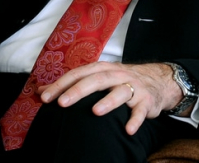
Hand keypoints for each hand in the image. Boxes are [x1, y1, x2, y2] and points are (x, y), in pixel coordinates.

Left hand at [38, 61, 183, 135]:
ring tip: (95, 112)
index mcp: (102, 69)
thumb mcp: (97, 76)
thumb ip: (71, 83)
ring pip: (121, 91)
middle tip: (62, 103)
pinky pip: (141, 111)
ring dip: (108, 101)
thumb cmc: (120, 80)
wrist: (157, 80)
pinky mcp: (147, 101)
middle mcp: (117, 74)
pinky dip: (135, 119)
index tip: (45, 97)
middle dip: (78, 91)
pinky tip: (128, 130)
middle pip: (96, 80)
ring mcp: (133, 87)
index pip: (79, 73)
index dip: (62, 84)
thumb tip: (41, 90)